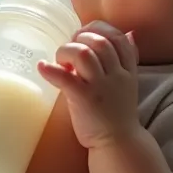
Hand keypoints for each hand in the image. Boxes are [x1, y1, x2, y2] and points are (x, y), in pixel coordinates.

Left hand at [37, 21, 141, 149]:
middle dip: (79, 39)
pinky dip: (51, 70)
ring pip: (84, 54)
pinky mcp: (85, 100)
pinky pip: (66, 79)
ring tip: (60, 61)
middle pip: (99, 42)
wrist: (118, 143)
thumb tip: (130, 33)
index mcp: (127, 69)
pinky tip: (42, 67)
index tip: (83, 35)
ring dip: (66, 51)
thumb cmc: (118, 111)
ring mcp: (101, 87)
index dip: (98, 29)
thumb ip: (128, 58)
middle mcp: (117, 75)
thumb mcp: (128, 82)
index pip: (118, 37)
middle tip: (69, 49)